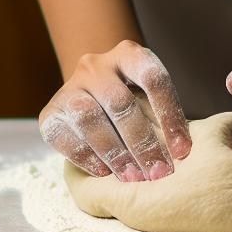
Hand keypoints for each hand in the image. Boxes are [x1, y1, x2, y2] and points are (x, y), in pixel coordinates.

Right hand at [39, 41, 190, 180]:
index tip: (182, 151)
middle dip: (142, 143)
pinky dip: (85, 157)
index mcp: (128, 55)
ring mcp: (69, 87)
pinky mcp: (49, 113)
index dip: (170, 116)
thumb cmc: (131, 100)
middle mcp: (95, 66)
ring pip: (89, 118)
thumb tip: (181, 153)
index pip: (153, 79)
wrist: (89, 93)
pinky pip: (63, 136)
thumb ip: (162, 115)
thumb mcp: (148, 96)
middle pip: (120, 103)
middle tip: (158, 172)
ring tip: (132, 177)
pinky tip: (103, 172)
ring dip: (114, 152)